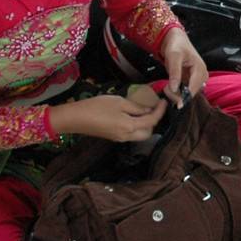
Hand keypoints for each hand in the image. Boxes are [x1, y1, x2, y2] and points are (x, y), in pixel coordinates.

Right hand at [49, 94, 168, 141]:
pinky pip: (131, 134)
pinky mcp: (114, 137)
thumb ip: (136, 107)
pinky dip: (136, 126)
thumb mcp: (119, 102)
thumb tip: (149, 109)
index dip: (160, 111)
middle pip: (148, 133)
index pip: (151, 121)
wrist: (76, 118)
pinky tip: (133, 115)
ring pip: (140, 135)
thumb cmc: (96, 107)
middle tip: (154, 107)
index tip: (164, 101)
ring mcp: (120, 139)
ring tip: (144, 110)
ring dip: (145, 125)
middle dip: (154, 121)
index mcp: (130, 127)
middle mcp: (127, 136)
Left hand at [159, 27, 208, 105]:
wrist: (176, 40)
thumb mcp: (174, 57)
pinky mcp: (192, 81)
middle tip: (165, 89)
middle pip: (192, 93)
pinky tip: (170, 88)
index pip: (194, 88)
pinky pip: (185, 91)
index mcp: (200, 69)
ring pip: (188, 94)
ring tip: (166, 87)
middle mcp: (202, 76)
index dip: (185, 98)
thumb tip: (175, 89)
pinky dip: (177, 92)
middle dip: (178, 95)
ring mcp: (197, 79)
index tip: (176, 104)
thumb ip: (175, 73)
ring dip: (177, 94)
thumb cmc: (176, 46)